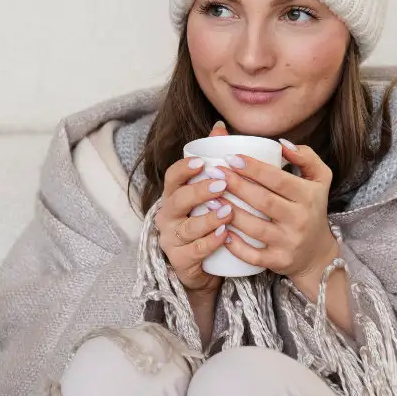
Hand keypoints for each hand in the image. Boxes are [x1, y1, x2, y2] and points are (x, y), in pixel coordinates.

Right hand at [156, 121, 229, 295]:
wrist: (205, 269)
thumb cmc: (207, 225)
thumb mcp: (207, 195)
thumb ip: (212, 163)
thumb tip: (220, 126)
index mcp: (174, 197)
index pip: (172, 178)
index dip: (184, 169)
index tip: (202, 163)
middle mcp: (168, 217)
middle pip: (177, 200)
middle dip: (199, 191)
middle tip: (223, 184)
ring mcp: (172, 240)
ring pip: (187, 227)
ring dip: (207, 218)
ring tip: (228, 211)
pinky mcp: (180, 261)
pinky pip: (194, 251)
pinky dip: (209, 243)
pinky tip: (224, 235)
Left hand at [215, 140, 339, 281]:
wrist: (317, 254)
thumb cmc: (311, 209)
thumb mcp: (319, 179)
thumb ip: (306, 156)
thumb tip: (282, 144)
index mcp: (308, 196)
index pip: (278, 179)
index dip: (254, 168)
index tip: (231, 158)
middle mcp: (300, 219)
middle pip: (263, 201)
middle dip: (236, 185)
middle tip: (214, 173)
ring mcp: (289, 242)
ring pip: (254, 227)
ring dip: (229, 212)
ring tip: (209, 198)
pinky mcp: (278, 261)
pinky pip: (252, 254)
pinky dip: (235, 245)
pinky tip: (219, 230)